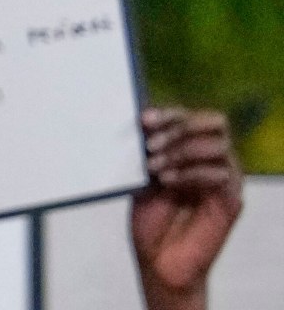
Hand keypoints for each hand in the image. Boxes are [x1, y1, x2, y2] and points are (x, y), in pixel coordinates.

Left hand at [131, 106, 242, 309]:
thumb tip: (140, 120)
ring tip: (155, 167)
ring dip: (182, 151)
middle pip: (213, 123)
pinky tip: (167, 181)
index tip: (144, 120)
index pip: (190, 117)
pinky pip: (221, 173)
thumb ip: (146, 150)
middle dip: (179, 128)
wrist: (159, 258)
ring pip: (217, 146)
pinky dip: (192, 172)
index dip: (169, 114)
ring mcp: (225, 178)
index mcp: (190, 149)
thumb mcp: (142, 177)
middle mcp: (212, 159)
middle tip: (151, 145)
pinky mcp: (231, 200)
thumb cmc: (150, 217)